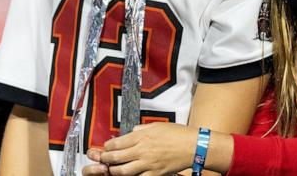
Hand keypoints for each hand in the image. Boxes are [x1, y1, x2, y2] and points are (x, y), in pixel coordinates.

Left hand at [82, 123, 198, 175]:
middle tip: (103, 160)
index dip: (108, 147)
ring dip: (114, 171)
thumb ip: (141, 129)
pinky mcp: (155, 174)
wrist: (193, 146)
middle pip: (117, 158)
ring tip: (112, 170)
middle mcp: (142, 150)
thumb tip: (131, 132)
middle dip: (106, 160)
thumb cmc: (177, 134)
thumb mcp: (157, 125)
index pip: (117, 143)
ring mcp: (148, 164)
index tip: (105, 148)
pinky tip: (128, 175)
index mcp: (142, 137)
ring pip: (123, 171)